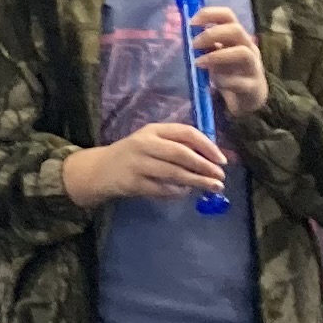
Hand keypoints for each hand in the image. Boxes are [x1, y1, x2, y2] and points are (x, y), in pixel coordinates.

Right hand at [67, 122, 226, 207]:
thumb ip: (179, 147)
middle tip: (221, 177)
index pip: (186, 133)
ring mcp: (138, 163)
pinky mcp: (133, 182)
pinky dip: (177, 192)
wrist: (100, 169)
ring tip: (212, 188)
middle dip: (205, 166)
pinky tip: (186, 192)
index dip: (207, 146)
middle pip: (181, 153)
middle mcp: (145, 143)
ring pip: (174, 173)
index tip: (222, 160)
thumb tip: (214, 158)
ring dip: (197, 181)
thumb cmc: (134, 155)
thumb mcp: (153, 142)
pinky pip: (162, 189)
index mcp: (154, 130)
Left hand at [190, 1, 268, 122]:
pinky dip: (223, 81)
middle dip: (211, 34)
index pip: (227, 15)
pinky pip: (239, 81)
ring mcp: (253, 66)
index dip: (209, 14)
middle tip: (193, 44)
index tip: (191, 23)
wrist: (249, 99)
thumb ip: (205, 46)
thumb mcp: (216, 55)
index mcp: (237, 36)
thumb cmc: (229, 72)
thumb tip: (187, 34)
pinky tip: (214, 83)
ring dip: (217, 56)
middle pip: (236, 30)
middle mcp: (249, 47)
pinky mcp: (253, 86)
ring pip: (243, 53)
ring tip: (198, 63)